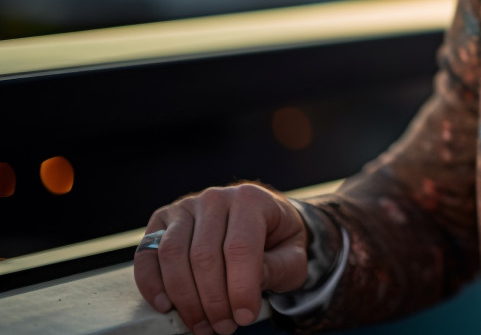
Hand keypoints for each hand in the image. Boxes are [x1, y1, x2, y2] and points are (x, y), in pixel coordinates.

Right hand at [133, 183, 307, 334]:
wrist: (262, 221)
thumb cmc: (277, 242)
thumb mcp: (292, 256)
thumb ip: (277, 268)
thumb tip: (247, 288)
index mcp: (251, 200)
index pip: (240, 247)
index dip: (240, 288)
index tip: (244, 318)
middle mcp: (215, 198)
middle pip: (204, 255)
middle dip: (212, 300)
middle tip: (223, 328)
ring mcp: (185, 207)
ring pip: (173, 255)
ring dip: (184, 298)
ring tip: (202, 325)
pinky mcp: (162, 221)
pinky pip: (148, 254)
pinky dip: (151, 283)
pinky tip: (165, 306)